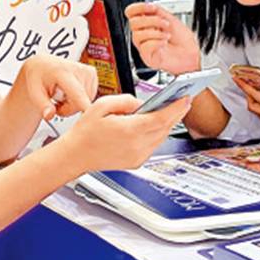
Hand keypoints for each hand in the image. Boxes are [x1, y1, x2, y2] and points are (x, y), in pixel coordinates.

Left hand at [15, 55, 98, 121]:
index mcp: (62, 71)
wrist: (42, 65)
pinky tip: (70, 92)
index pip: (77, 93)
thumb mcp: (33, 92)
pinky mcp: (92, 74)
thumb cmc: (38, 77)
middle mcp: (78, 69)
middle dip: (68, 109)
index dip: (84, 104)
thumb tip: (49, 115)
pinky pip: (90, 96)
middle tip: (55, 102)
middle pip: (80, 102)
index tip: (91, 113)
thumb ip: (42, 106)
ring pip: (86, 101)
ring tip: (62, 95)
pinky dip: (80, 98)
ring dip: (74, 104)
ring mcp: (87, 71)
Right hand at [59, 94, 189, 172]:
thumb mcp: (102, 105)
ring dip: (167, 123)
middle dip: (176, 113)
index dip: (176, 108)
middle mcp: (136, 146)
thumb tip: (140, 103)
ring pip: (161, 137)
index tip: (185, 98)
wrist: (75, 155)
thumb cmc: (84, 133)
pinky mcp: (136, 162)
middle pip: (165, 127)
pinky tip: (155, 125)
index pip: (161, 118)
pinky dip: (157, 134)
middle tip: (183, 100)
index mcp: (129, 131)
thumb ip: (125, 100)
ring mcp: (137, 156)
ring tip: (171, 110)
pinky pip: (153, 145)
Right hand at [125, 2, 200, 74]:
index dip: (139, 7)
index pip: (132, 12)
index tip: (152, 7)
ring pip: (137, 35)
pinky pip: (144, 47)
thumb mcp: (171, 19)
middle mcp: (144, 33)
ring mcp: (144, 45)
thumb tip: (149, 5)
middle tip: (165, 23)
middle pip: (133, 23)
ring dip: (155, 33)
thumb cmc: (182, 39)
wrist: (190, 54)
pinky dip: (156, 43)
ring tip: (166, 35)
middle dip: (151, 20)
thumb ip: (158, 11)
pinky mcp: (147, 56)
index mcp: (148, 23)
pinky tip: (164, 42)